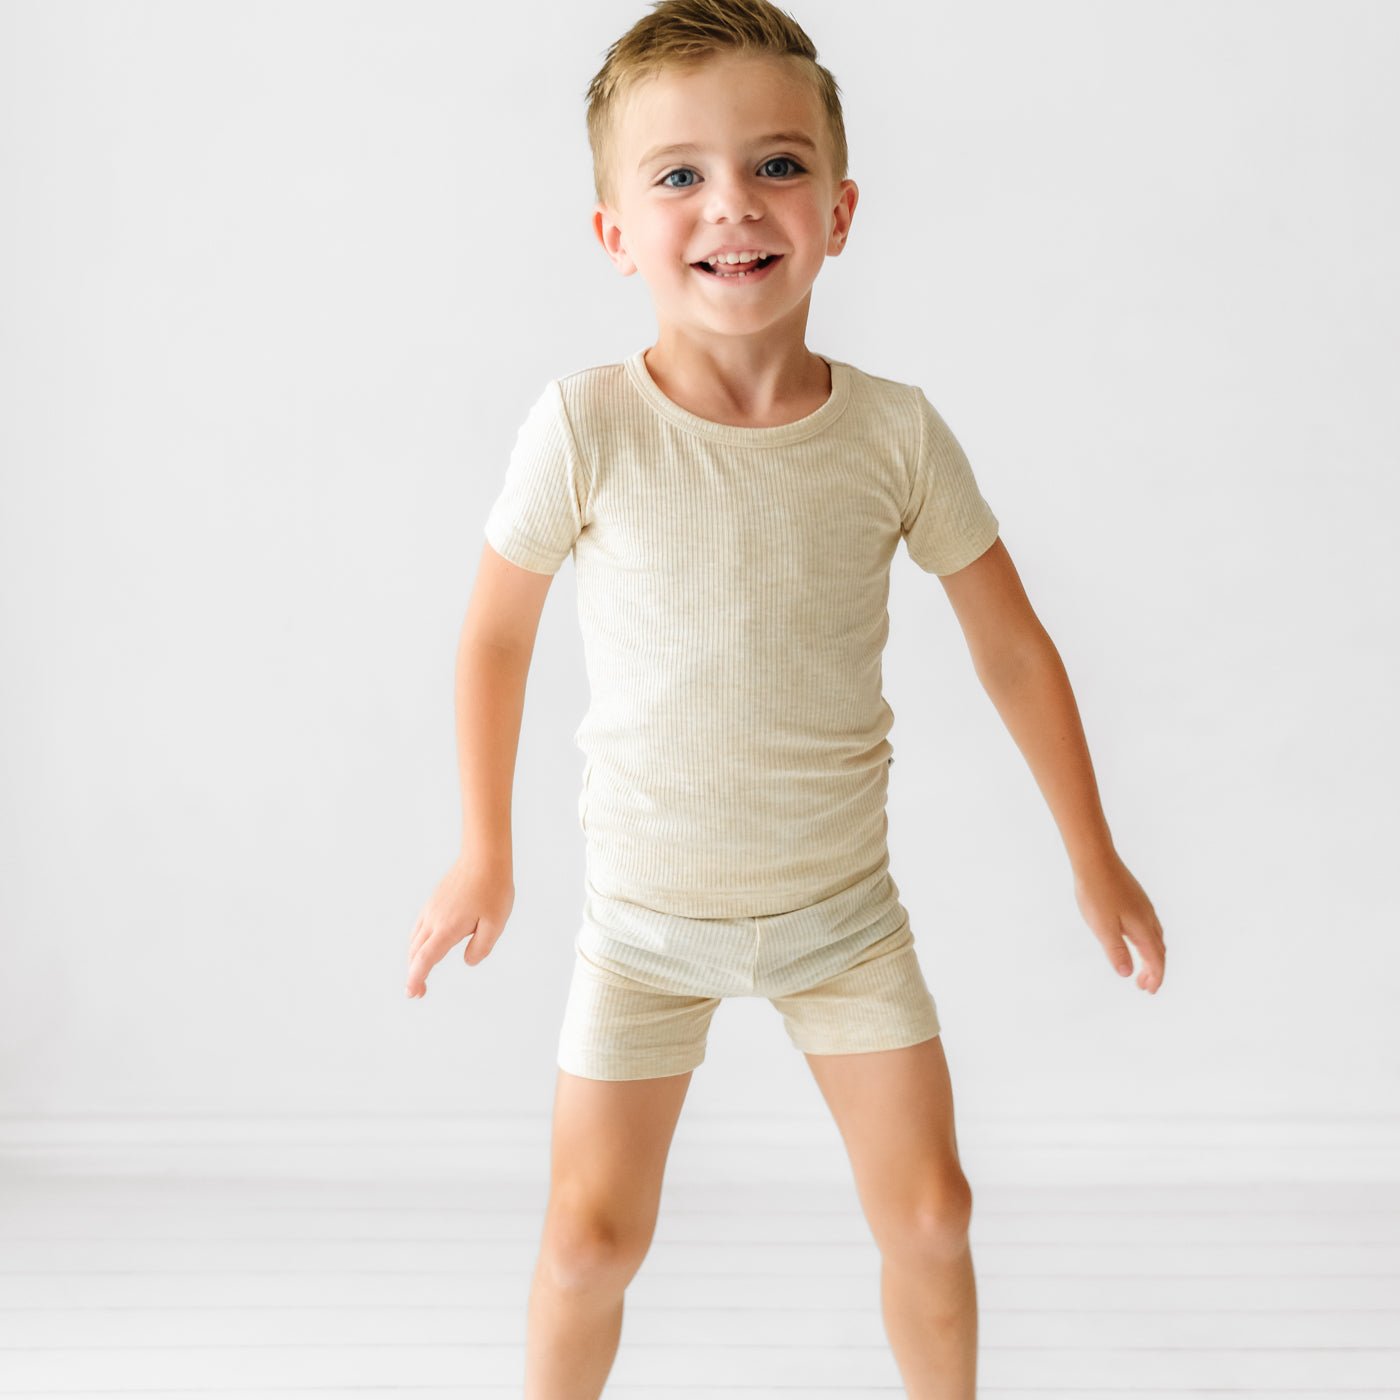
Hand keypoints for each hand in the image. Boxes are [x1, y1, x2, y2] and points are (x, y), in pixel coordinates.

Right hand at [404, 853, 513, 998]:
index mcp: (447, 928)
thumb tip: (468, 961)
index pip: (425, 959)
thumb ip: (481, 948)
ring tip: (421, 972)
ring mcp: (431, 908)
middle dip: (414, 973)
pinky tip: (427, 946)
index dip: (416, 978)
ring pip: (415, 939)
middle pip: (415, 952)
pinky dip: (417, 943)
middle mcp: (434, 919)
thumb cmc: (494, 889)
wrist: (485, 857)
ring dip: (414, 958)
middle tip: (419, 992)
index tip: (412, 993)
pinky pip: (419, 927)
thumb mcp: (496, 924)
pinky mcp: (434, 901)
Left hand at [1072, 849, 1164, 993]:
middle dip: (1154, 970)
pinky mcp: (1136, 899)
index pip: (1155, 960)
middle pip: (1158, 950)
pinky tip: (1135, 941)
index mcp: (1143, 928)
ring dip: (1151, 956)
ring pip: (1154, 938)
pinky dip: (1146, 942)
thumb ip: (1116, 951)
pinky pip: (1148, 927)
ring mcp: (1143, 907)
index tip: (1149, 991)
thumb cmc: (1096, 893)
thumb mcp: (1102, 927)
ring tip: (1142, 968)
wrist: (1095, 860)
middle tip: (1144, 987)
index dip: (1155, 977)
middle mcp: (1148, 918)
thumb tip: (1127, 973)